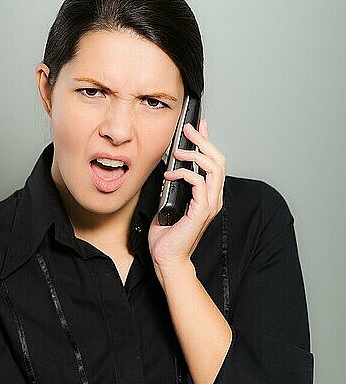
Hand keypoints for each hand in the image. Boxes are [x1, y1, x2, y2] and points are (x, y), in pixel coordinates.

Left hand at [148, 119, 226, 284]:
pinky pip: (198, 182)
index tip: (199, 126)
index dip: (208, 141)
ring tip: (178, 150)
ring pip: (214, 167)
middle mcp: (212, 198)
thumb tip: (167, 169)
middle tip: (189, 129)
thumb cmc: (167, 235)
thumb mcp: (168, 203)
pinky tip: (170, 174)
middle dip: (204, 140)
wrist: (167, 259)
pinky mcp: (200, 211)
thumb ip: (173, 187)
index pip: (214, 162)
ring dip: (195, 154)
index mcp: (207, 195)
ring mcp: (209, 204)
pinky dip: (184, 173)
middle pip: (219, 160)